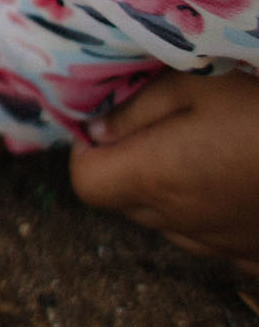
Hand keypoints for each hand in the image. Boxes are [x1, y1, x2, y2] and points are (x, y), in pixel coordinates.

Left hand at [70, 70, 258, 273]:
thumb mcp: (197, 82)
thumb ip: (137, 109)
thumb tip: (97, 131)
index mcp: (158, 177)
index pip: (87, 184)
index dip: (88, 152)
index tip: (111, 124)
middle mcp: (185, 221)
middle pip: (126, 203)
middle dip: (129, 166)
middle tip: (163, 127)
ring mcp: (226, 244)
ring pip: (170, 225)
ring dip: (171, 192)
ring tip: (208, 149)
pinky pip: (216, 241)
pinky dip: (213, 215)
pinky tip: (239, 180)